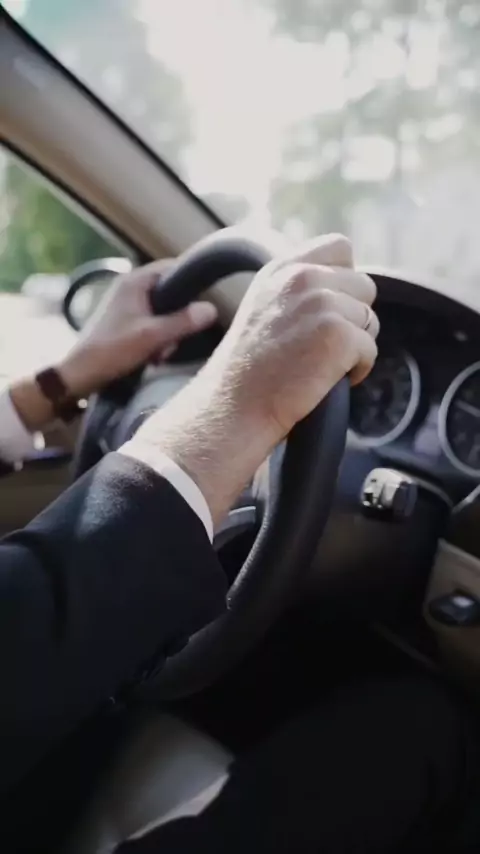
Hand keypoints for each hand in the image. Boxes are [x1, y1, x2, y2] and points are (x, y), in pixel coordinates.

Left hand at [59, 260, 217, 397]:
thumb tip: (212, 309)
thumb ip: (183, 322)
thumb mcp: (152, 337)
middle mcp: (130, 288)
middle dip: (178, 318)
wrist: (80, 374)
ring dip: (167, 334)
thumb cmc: (113, 350)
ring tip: (159, 353)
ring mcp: (126, 306)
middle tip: (175, 339)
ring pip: (163, 313)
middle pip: (170, 294)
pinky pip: (151, 326)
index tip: (203, 302)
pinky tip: (152, 358)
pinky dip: (156, 340)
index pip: (173, 268)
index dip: (190, 282)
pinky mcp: (124, 323)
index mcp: (135, 281)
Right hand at [126, 235, 377, 525]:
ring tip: (320, 365)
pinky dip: (357, 370)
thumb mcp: (263, 306)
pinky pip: (370, 350)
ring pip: (370, 321)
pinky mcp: (338, 335)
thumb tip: (341, 286)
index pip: (339, 247)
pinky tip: (327, 379)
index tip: (330, 310)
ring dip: (355, 346)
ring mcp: (322, 304)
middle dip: (352, 317)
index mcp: (283, 268)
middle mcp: (303, 277)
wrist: (235, 406)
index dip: (344, 280)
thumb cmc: (248, 370)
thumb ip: (296, 288)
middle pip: (364, 286)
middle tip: (321, 346)